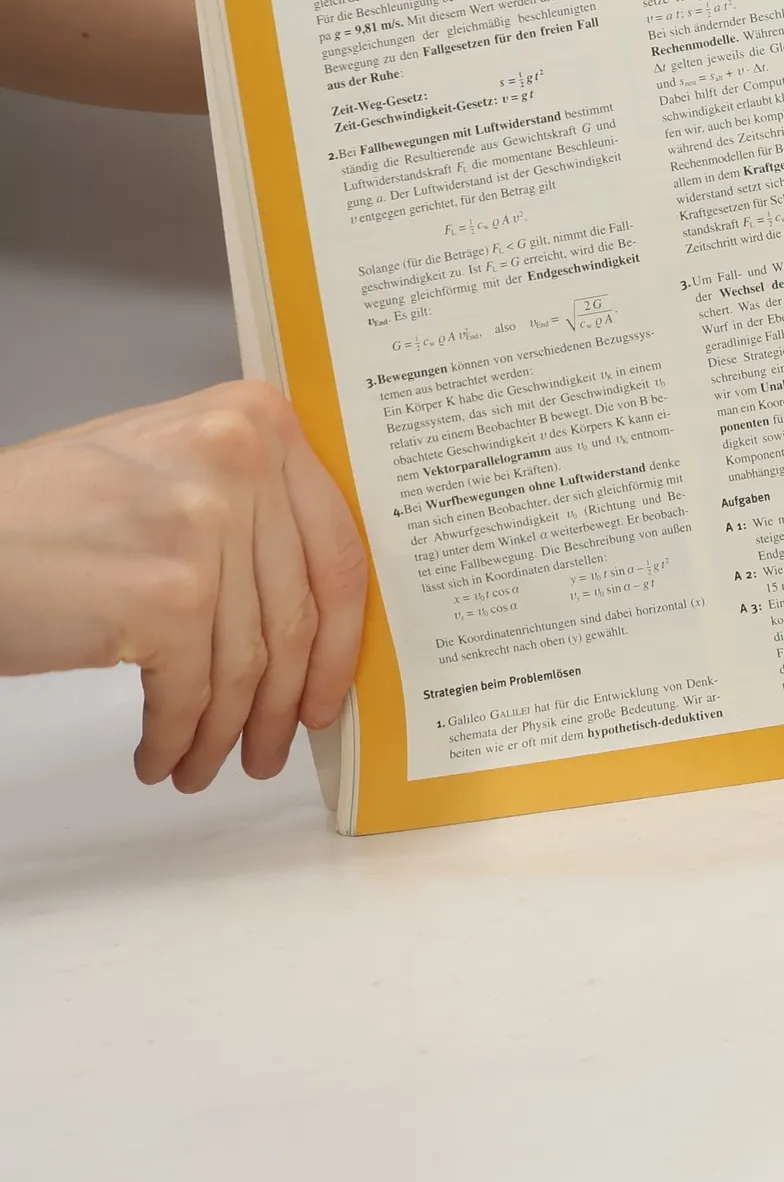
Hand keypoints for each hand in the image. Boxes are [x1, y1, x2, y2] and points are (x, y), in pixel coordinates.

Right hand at [0, 381, 367, 791]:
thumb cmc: (42, 512)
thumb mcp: (169, 467)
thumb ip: (249, 507)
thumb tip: (314, 604)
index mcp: (256, 419)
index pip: (337, 544)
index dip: (344, 634)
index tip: (333, 685)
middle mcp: (242, 459)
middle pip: (297, 611)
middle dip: (285, 698)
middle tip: (274, 744)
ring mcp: (206, 526)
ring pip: (248, 662)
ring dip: (226, 729)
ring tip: (206, 762)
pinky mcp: (167, 595)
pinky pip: (193, 692)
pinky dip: (178, 737)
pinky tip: (162, 756)